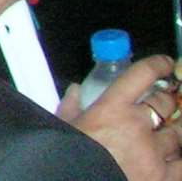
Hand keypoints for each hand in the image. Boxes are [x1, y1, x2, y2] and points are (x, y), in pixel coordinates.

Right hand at [64, 56, 181, 180]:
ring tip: (172, 127)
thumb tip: (76, 90)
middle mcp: (138, 125)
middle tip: (166, 100)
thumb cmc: (66, 157)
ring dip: (176, 129)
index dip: (158, 65)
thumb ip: (70, 107)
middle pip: (165, 103)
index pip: (142, 74)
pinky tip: (175, 156)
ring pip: (179, 134)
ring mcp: (156, 153)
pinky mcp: (166, 177)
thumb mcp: (62, 128)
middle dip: (167, 99)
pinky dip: (179, 158)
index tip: (166, 63)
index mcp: (112, 109)